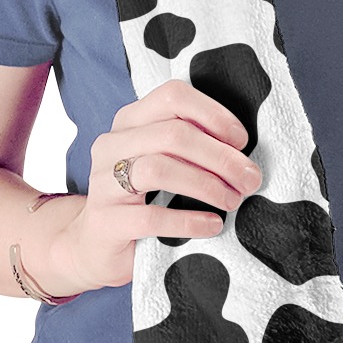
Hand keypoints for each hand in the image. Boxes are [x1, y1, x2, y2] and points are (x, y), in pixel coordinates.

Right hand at [46, 79, 260, 293]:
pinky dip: (188, 220)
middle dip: (220, 156)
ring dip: (206, 184)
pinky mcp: (105, 221)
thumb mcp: (162, 162)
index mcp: (130, 121)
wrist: (94, 245)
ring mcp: (103, 182)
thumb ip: (190, 147)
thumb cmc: (139, 198)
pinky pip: (150, 216)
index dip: (213, 114)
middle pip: (173, 134)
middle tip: (249, 179)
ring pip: (159, 169)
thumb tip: (241, 151)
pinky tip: (212, 225)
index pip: (173, 97)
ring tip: (232, 200)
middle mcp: (112, 144)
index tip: (241, 140)